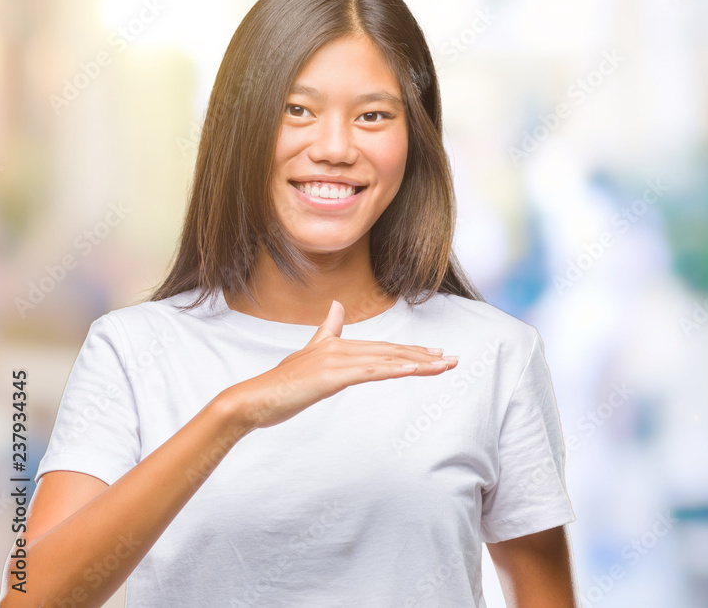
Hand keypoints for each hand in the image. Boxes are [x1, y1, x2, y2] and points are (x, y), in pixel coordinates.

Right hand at [225, 300, 456, 430]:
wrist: (254, 399)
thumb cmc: (280, 385)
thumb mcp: (308, 355)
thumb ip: (326, 331)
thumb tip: (337, 307)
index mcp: (337, 345)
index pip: (383, 348)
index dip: (411, 350)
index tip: (436, 354)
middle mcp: (340, 347)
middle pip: (391, 351)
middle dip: (424, 356)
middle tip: (453, 360)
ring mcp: (336, 360)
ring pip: (387, 360)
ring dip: (419, 363)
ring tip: (445, 366)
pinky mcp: (332, 376)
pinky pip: (371, 372)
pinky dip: (396, 369)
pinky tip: (416, 370)